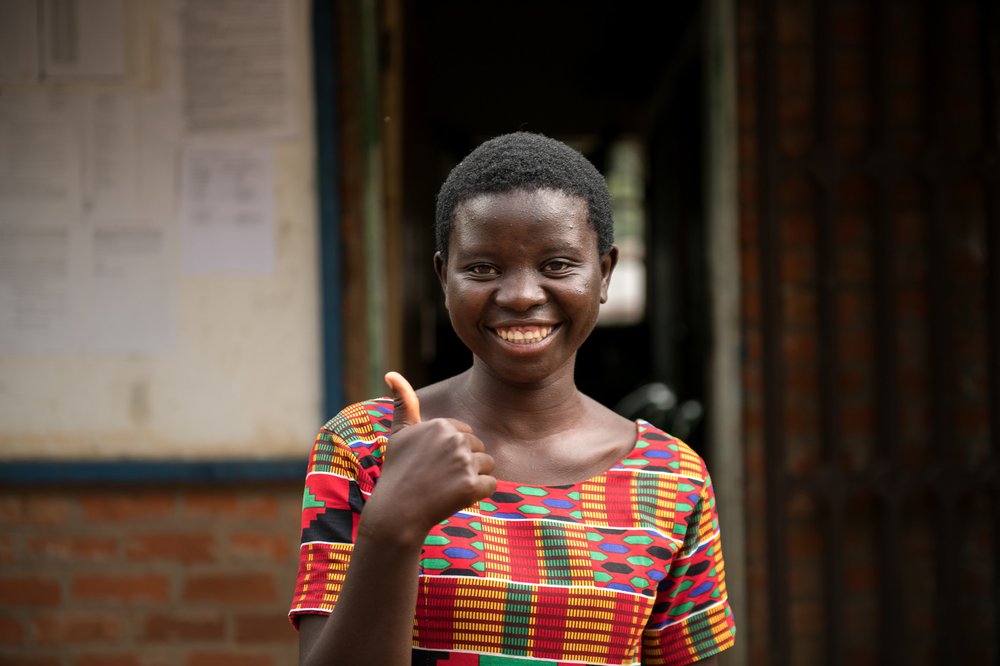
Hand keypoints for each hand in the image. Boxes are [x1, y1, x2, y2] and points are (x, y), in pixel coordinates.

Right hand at [359, 372, 495, 543]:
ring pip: (488, 466)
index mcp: (441, 424)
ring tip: (447, 488)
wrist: (397, 512)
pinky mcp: (471, 486)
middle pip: (479, 448)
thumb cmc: (398, 471)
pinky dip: (478, 494)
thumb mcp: (399, 434)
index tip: (433, 463)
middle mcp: (454, 439)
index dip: (453, 452)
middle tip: (439, 478)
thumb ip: (403, 402)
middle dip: (465, 464)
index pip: (466, 434)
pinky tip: (456, 498)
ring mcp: (463, 463)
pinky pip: (491, 485)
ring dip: (473, 478)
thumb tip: (391, 372)